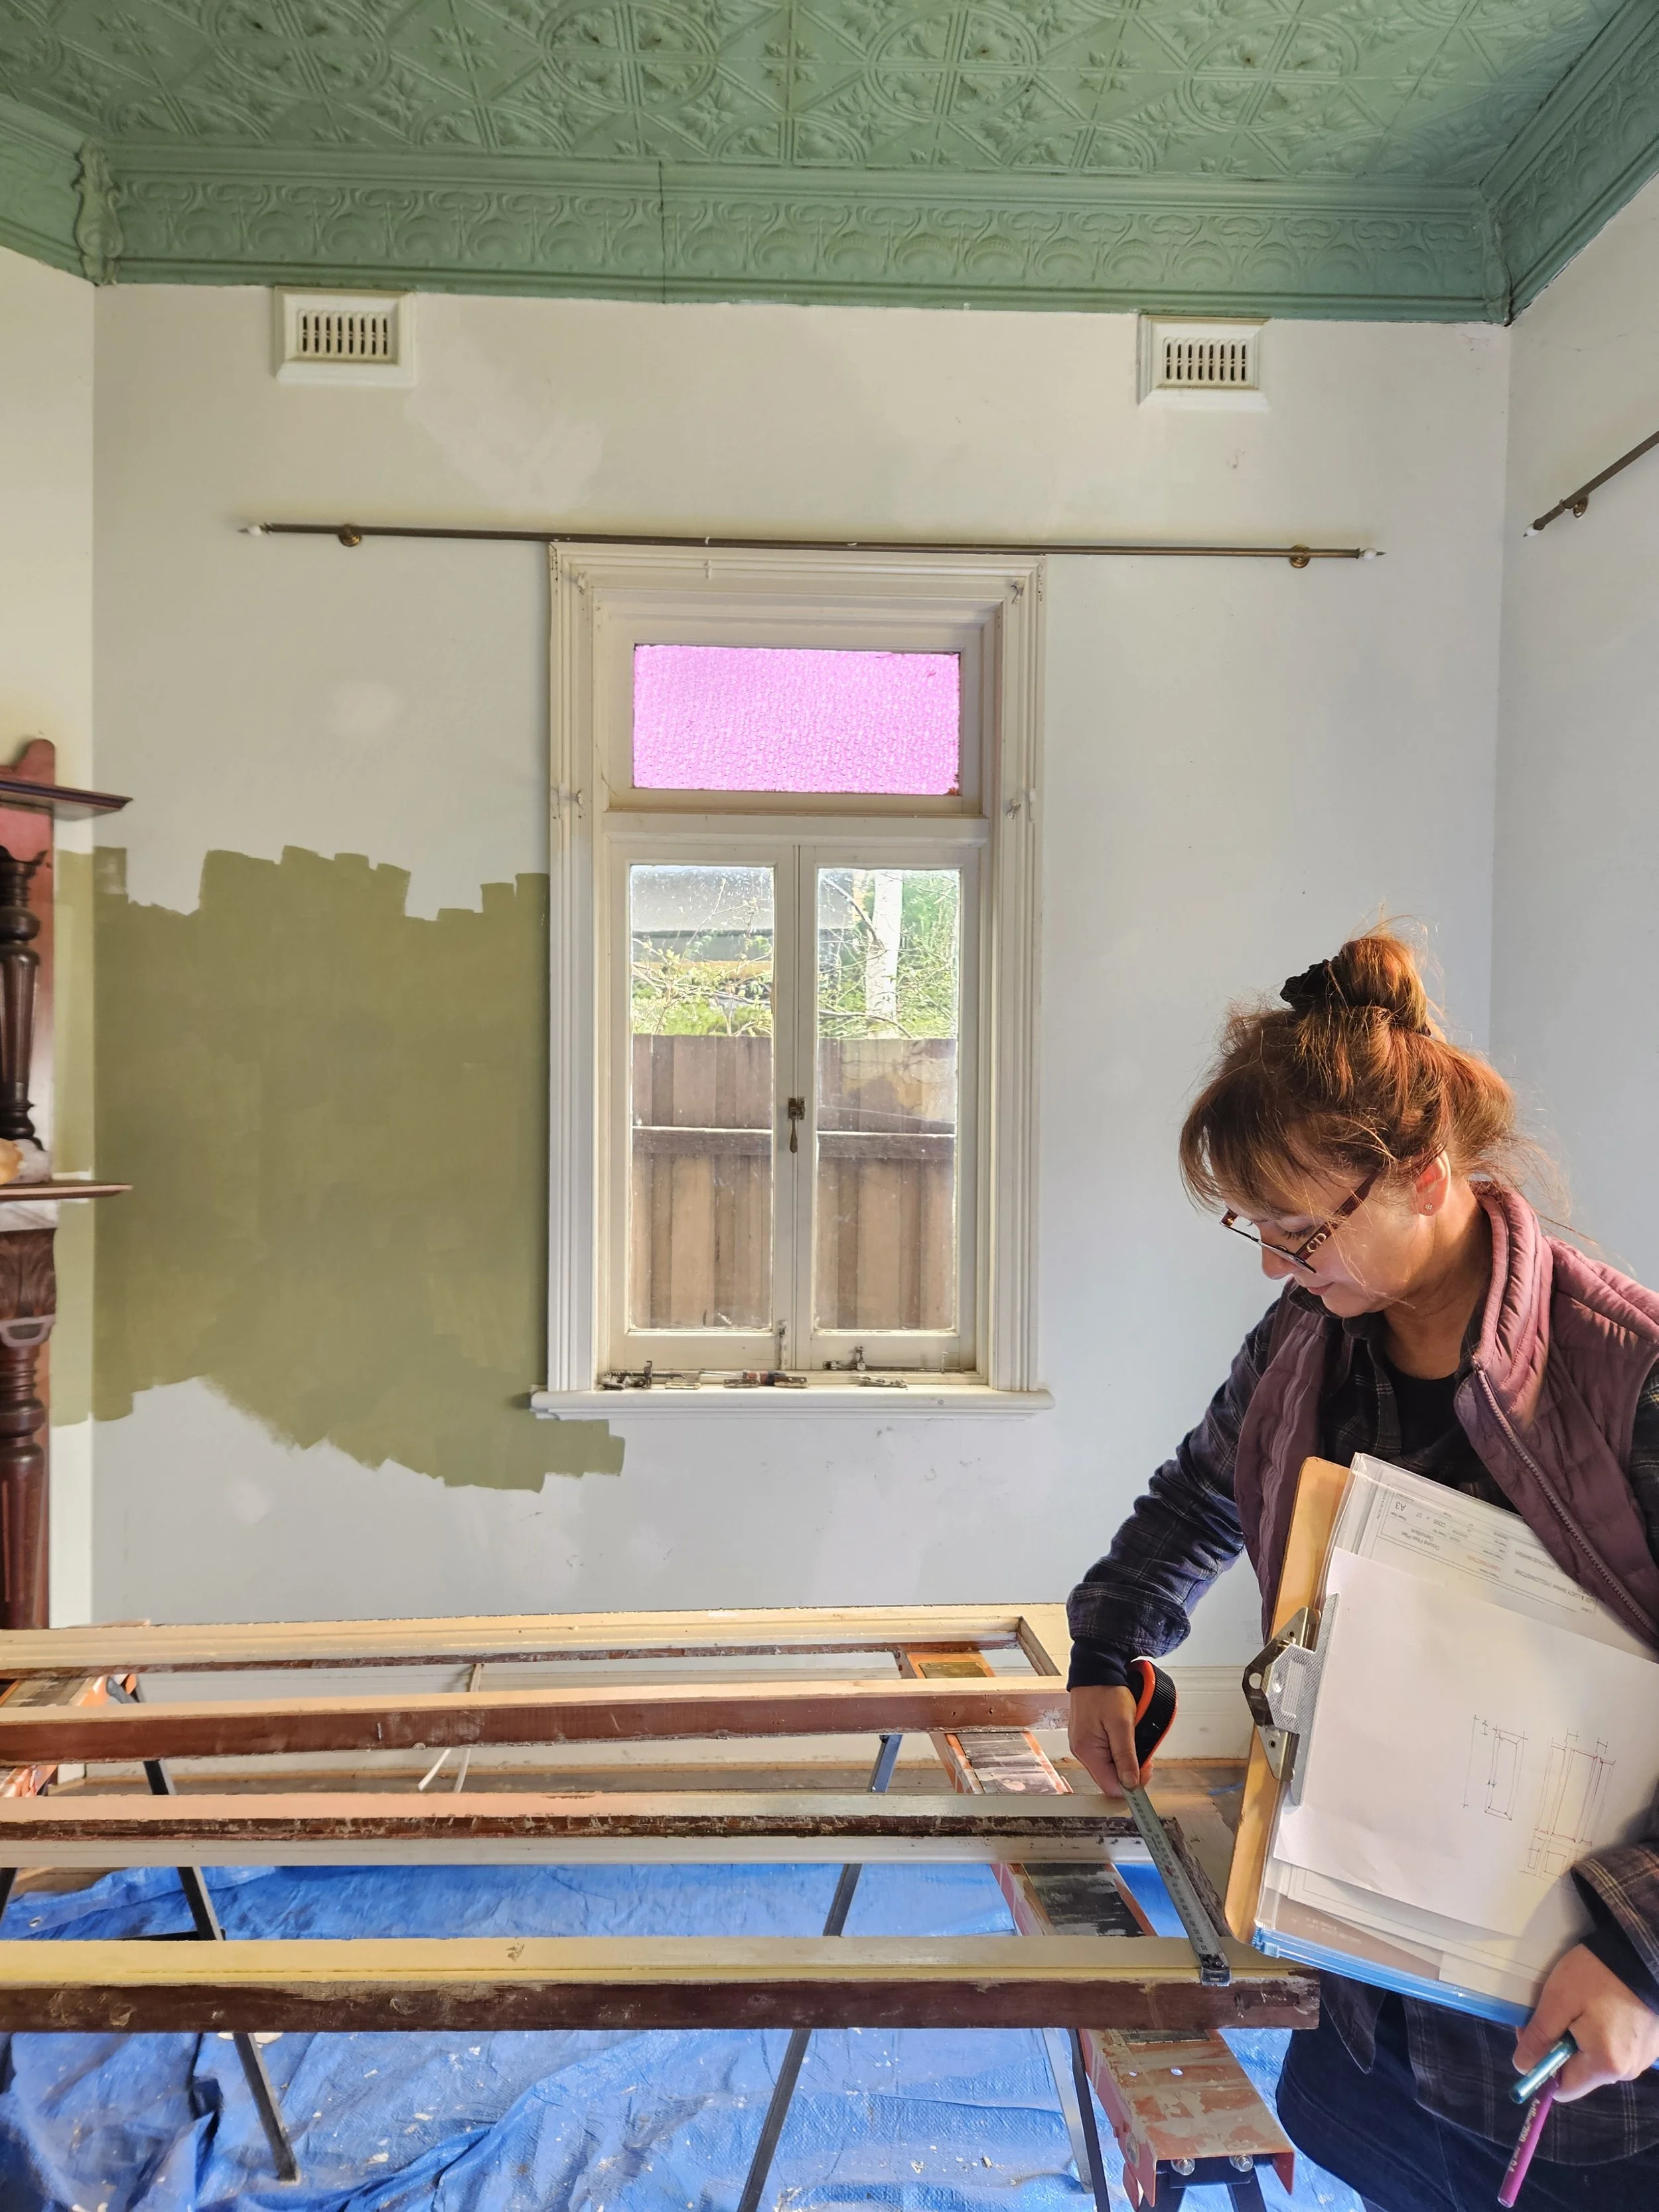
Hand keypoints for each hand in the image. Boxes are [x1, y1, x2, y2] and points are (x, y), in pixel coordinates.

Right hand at [1068, 1684, 1145, 1797]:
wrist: (1094, 1668)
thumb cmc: (1106, 1691)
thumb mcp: (1123, 1723)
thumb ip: (1126, 1756)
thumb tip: (1131, 1784)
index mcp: (1087, 1751)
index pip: (1111, 1787)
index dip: (1132, 1785)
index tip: (1146, 1771)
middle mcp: (1081, 1751)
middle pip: (1109, 1777)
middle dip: (1129, 1770)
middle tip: (1144, 1752)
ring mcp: (1082, 1744)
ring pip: (1108, 1766)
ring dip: (1124, 1759)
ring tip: (1134, 1740)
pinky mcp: (1085, 1737)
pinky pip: (1103, 1754)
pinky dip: (1116, 1749)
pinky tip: (1123, 1737)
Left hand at [1514, 1944, 1658, 2100]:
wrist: (1641, 1954)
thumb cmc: (1598, 1975)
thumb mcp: (1558, 2000)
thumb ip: (1540, 2036)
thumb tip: (1522, 2066)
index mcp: (1605, 2065)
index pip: (1564, 2088)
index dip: (1542, 2067)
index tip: (1534, 2035)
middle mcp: (1626, 2071)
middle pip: (1580, 2073)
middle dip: (1559, 2046)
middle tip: (1553, 2012)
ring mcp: (1641, 2059)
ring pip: (1596, 2059)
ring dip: (1579, 2038)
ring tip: (1578, 2005)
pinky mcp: (1648, 2045)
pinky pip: (1615, 2048)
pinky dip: (1601, 2033)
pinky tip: (1599, 2007)